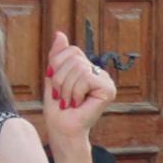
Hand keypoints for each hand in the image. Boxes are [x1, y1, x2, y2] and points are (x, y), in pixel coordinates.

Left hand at [39, 34, 113, 150]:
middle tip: (62, 97)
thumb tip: (60, 33)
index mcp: (87, 68)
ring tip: (69, 102)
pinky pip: (86, 78)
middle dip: (61, 78)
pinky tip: (78, 104)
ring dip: (67, 88)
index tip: (56, 85)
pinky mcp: (108, 90)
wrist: (62, 129)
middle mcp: (99, 72)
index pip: (71, 50)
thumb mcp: (53, 76)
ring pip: (79, 68)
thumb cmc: (58, 108)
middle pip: (75, 59)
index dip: (58, 64)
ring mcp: (106, 81)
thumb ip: (58, 56)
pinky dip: (76, 92)